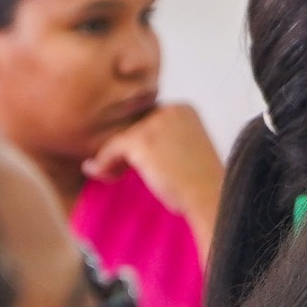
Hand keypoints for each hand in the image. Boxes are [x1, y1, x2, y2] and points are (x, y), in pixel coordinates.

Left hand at [82, 103, 225, 251]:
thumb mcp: (186, 150)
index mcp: (184, 109)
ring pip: (120, 136)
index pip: (148, 118)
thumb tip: (131, 147)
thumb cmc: (200, 183)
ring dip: (110, 155)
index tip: (130, 162)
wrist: (209, 197)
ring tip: (108, 173)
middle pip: (132, 123)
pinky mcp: (141, 140)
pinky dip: (103, 162)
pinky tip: (97, 172)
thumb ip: (164, 140)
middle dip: (123, 146)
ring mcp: (155, 123)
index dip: (137, 139)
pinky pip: (111, 148)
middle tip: (117, 169)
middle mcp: (170, 109)